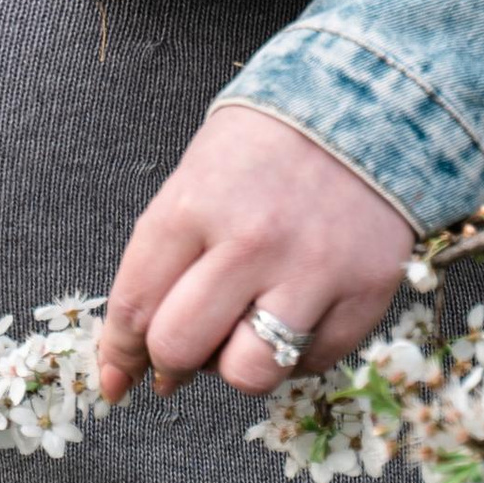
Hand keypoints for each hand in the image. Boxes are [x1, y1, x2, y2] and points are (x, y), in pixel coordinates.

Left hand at [96, 105, 417, 404]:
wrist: (367, 106)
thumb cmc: (265, 147)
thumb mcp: (195, 178)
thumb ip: (161, 260)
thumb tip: (129, 357)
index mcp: (195, 204)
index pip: (135, 304)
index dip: (119, 352)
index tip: (116, 376)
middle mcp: (252, 242)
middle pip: (181, 348)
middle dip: (169, 363)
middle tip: (181, 354)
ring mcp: (314, 271)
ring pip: (249, 374)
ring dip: (234, 366)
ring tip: (242, 332)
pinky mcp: (365, 293)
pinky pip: (311, 364)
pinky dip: (294, 354)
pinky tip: (294, 314)